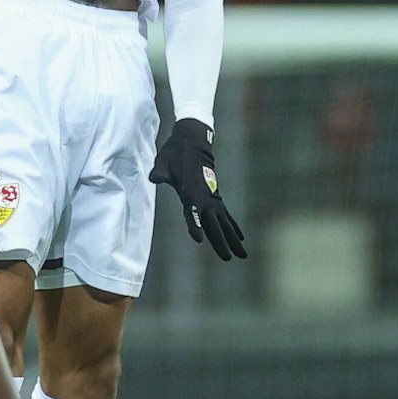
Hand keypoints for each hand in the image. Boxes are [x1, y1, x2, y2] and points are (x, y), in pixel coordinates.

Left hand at [149, 118, 246, 260]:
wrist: (193, 140)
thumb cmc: (175, 153)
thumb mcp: (163, 162)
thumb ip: (160, 172)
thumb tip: (154, 177)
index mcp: (190, 191)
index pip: (192, 212)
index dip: (194, 225)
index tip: (198, 239)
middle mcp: (204, 197)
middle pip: (213, 223)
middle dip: (220, 241)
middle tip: (228, 258)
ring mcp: (212, 197)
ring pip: (224, 222)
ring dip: (233, 239)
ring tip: (242, 254)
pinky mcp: (215, 196)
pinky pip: (226, 215)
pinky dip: (233, 227)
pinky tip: (240, 238)